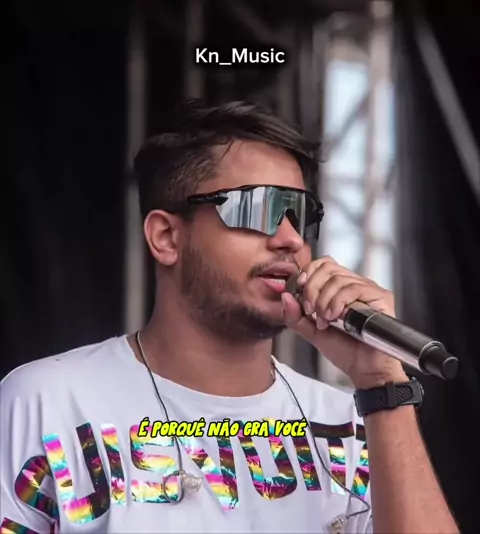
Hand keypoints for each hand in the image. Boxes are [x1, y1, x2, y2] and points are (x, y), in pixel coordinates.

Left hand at [282, 256, 408, 388]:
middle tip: (311, 311)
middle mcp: (356, 284)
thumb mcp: (311, 332)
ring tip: (325, 319)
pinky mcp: (381, 297)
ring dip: (324, 300)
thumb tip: (285, 296)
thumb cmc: (345, 351)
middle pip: (328, 268)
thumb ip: (295, 316)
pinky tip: (335, 317)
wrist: (364, 370)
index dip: (308, 274)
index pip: (323, 264)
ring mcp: (369, 290)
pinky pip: (354, 289)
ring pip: (338, 279)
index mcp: (340, 288)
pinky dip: (338, 302)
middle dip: (312, 289)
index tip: (299, 290)